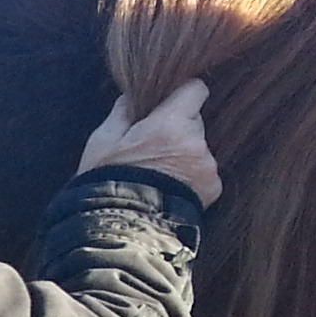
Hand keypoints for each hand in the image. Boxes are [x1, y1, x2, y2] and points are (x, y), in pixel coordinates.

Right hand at [77, 77, 220, 205]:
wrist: (122, 227)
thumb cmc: (106, 182)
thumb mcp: (101, 142)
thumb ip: (122, 113)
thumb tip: (132, 94)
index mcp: (169, 124)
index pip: (195, 89)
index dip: (182, 94)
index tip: (169, 104)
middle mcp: (195, 142)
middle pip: (195, 120)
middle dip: (178, 128)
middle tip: (152, 147)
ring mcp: (207, 166)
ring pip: (198, 148)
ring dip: (183, 155)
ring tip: (157, 174)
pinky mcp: (213, 187)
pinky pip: (204, 172)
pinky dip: (191, 177)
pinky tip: (168, 188)